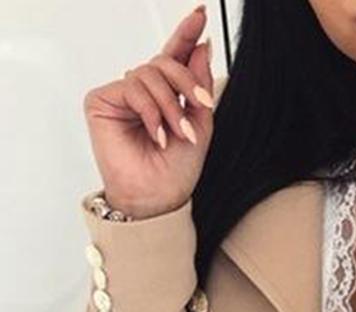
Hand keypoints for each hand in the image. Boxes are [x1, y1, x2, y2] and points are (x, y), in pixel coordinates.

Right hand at [83, 7, 214, 218]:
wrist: (157, 198)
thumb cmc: (175, 172)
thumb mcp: (200, 124)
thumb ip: (199, 85)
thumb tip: (202, 46)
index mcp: (165, 95)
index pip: (174, 57)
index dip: (186, 34)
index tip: (201, 13)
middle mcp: (142, 91)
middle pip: (164, 61)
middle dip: (186, 82)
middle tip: (201, 105)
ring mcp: (121, 95)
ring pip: (149, 73)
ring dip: (171, 105)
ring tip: (178, 133)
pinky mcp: (102, 100)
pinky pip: (132, 87)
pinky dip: (151, 111)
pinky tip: (157, 134)